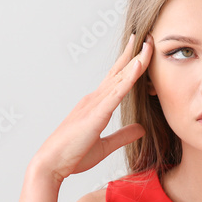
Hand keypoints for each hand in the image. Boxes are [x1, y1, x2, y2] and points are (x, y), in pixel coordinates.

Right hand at [34, 34, 151, 183]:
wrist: (51, 164)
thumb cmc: (72, 156)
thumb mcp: (104, 146)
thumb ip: (123, 136)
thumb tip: (141, 129)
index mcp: (96, 105)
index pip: (116, 79)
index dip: (130, 63)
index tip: (141, 48)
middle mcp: (94, 99)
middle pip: (120, 72)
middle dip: (136, 54)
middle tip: (150, 37)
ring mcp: (94, 104)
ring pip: (120, 77)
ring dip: (137, 60)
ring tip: (150, 44)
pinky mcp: (96, 114)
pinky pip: (116, 92)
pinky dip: (129, 78)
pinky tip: (139, 65)